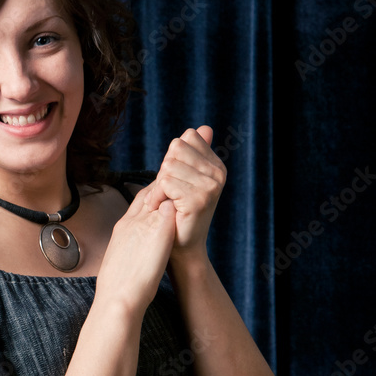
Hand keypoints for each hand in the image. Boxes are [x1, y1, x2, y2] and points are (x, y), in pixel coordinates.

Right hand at [96, 184, 175, 314]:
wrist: (118, 296)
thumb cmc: (118, 287)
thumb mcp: (119, 258)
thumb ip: (130, 246)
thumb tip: (137, 250)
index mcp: (122, 227)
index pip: (138, 201)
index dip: (151, 195)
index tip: (160, 195)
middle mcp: (133, 220)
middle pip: (149, 194)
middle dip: (162, 188)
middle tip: (175, 189)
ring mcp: (145, 224)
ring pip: (161, 198)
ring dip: (172, 195)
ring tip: (185, 196)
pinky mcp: (159, 230)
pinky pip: (171, 209)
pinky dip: (179, 206)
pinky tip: (189, 207)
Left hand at [145, 125, 225, 258]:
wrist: (181, 247)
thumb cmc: (178, 212)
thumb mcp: (185, 178)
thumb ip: (193, 153)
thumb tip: (205, 128)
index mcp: (216, 165)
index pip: (185, 139)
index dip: (172, 159)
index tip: (175, 182)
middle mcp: (218, 174)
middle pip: (175, 149)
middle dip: (164, 171)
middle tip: (169, 194)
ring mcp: (211, 186)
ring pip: (168, 166)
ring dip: (159, 187)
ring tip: (167, 203)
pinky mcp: (199, 199)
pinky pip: (165, 183)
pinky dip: (157, 197)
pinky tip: (164, 209)